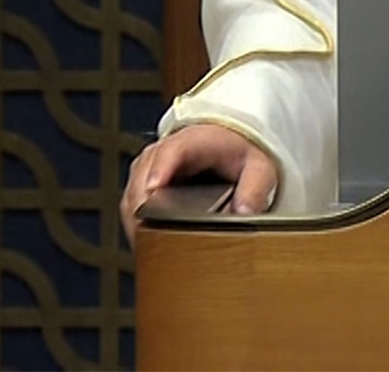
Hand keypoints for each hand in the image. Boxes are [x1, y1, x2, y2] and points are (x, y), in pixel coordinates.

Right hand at [119, 123, 277, 246]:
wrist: (228, 147)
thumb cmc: (239, 156)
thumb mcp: (258, 168)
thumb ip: (255, 189)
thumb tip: (245, 212)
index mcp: (194, 141)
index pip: (171, 151)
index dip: (159, 169)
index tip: (153, 188)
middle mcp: (163, 152)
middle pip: (142, 178)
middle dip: (145, 208)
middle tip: (154, 237)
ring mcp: (148, 169)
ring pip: (131, 195)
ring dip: (139, 221)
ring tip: (153, 247)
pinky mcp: (141, 185)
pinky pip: (131, 206)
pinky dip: (138, 224)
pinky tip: (151, 243)